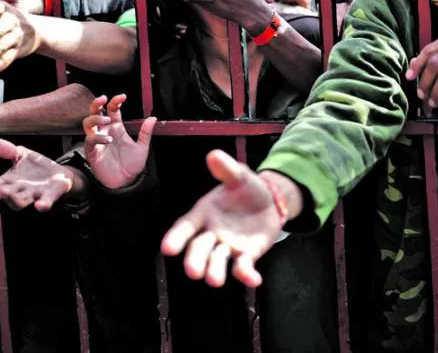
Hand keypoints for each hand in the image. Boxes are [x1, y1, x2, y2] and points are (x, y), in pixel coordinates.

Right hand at [0, 138, 74, 210]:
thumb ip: (6, 150)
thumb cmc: (36, 167)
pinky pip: (46, 202)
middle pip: (3, 196)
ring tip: (3, 192)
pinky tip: (39, 206)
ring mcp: (34, 195)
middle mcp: (19, 192)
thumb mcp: (21, 154)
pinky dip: (43, 205)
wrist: (60, 175)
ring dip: (12, 199)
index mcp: (10, 182)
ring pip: (20, 202)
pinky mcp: (50, 195)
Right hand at [82, 95, 154, 188]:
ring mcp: (97, 141)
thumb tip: (153, 118)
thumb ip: (145, 133)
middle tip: (103, 98)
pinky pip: (90, 140)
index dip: (115, 101)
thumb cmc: (132, 165)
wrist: (126, 182)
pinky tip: (108, 139)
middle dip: (97, 103)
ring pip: (88, 123)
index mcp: (117, 128)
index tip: (122, 96)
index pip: (112, 109)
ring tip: (107, 119)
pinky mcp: (92, 152)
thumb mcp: (142, 148)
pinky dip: (98, 137)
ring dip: (96, 118)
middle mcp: (105, 131)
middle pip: (95, 112)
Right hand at [161, 151, 286, 287]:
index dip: (175, 238)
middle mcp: (211, 234)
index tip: (167, 249)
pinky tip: (254, 279)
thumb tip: (213, 155)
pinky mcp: (246, 256)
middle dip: (195, 260)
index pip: (185, 227)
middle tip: (193, 272)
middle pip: (199, 249)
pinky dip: (247, 275)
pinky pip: (244, 267)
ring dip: (215, 272)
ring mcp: (228, 247)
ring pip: (217, 262)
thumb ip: (226, 169)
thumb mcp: (239, 176)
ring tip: (214, 281)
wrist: (270, 201)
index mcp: (203, 213)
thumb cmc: (246, 188)